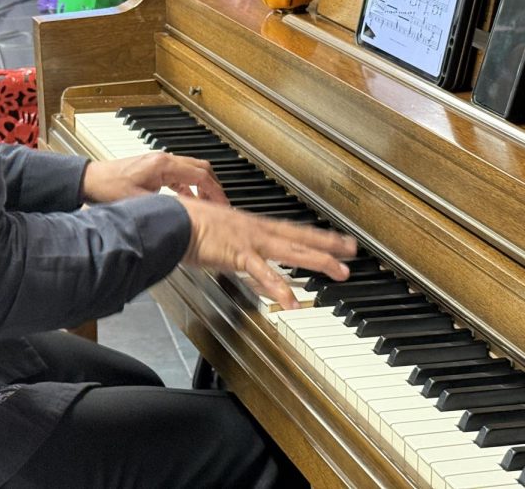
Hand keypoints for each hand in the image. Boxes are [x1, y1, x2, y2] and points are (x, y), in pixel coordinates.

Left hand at [82, 152, 228, 204]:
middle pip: (201, 168)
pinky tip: (187, 200)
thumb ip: (165, 207)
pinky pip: (180, 174)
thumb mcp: (139, 203)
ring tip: (208, 204)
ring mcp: (159, 161)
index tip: (223, 205)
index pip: (201, 176)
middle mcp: (164, 159)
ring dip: (202, 186)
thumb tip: (186, 217)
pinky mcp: (154, 167)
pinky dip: (189, 186)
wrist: (90, 180)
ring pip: (191, 169)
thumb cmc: (107, 188)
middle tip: (222, 204)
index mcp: (164, 165)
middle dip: (214, 187)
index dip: (216, 192)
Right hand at [177, 195, 356, 309]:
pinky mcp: (238, 254)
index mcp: (253, 226)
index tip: (338, 240)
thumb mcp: (218, 235)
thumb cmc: (187, 224)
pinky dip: (279, 288)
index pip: (293, 230)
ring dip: (318, 261)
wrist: (171, 221)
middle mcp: (257, 231)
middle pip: (301, 238)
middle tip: (352, 252)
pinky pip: (263, 274)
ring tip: (339, 272)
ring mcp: (250, 242)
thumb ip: (234, 249)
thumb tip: (241, 258)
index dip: (317, 235)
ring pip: (292, 252)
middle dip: (328, 245)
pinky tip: (291, 303)